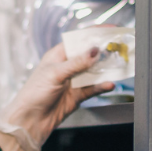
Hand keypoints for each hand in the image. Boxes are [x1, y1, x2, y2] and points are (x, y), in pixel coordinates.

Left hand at [0, 43, 115, 150]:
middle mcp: (67, 66)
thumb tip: (95, 51)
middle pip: (90, 54)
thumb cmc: (35, 94)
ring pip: (94, 71)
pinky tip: (110, 84)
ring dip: (106, 69)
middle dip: (105, 50)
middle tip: (121, 47)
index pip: (79, 39)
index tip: (112, 30)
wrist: (30, 121)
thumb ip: (77, 63)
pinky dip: (102, 86)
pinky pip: (93, 88)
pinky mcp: (78, 95)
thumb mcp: (55, 74)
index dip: (95, 33)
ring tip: (120, 64)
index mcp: (59, 55)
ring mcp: (73, 81)